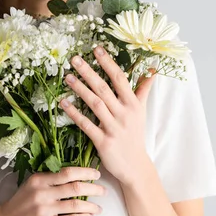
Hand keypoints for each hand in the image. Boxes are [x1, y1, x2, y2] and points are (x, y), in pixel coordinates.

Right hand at [0, 167, 107, 215]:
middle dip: (94, 189)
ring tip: (99, 208)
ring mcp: (44, 210)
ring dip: (92, 206)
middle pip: (76, 187)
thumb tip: (76, 178)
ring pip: (76, 204)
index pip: (68, 172)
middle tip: (103, 191)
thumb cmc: (21, 204)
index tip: (97, 174)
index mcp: (39, 180)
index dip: (86, 172)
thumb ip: (50, 181)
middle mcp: (42, 193)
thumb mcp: (32, 186)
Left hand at [60, 46, 156, 186]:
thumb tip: (152, 71)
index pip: (120, 79)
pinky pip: (86, 125)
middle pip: (104, 88)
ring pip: (95, 104)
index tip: (96, 49)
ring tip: (67, 77)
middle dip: (89, 72)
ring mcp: (114, 128)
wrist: (135, 166)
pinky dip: (74, 114)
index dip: (108, 63)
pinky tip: (63, 103)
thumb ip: (143, 90)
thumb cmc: (135, 136)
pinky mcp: (103, 142)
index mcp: (133, 104)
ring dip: (80, 89)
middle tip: (75, 59)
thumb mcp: (141, 112)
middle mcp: (124, 114)